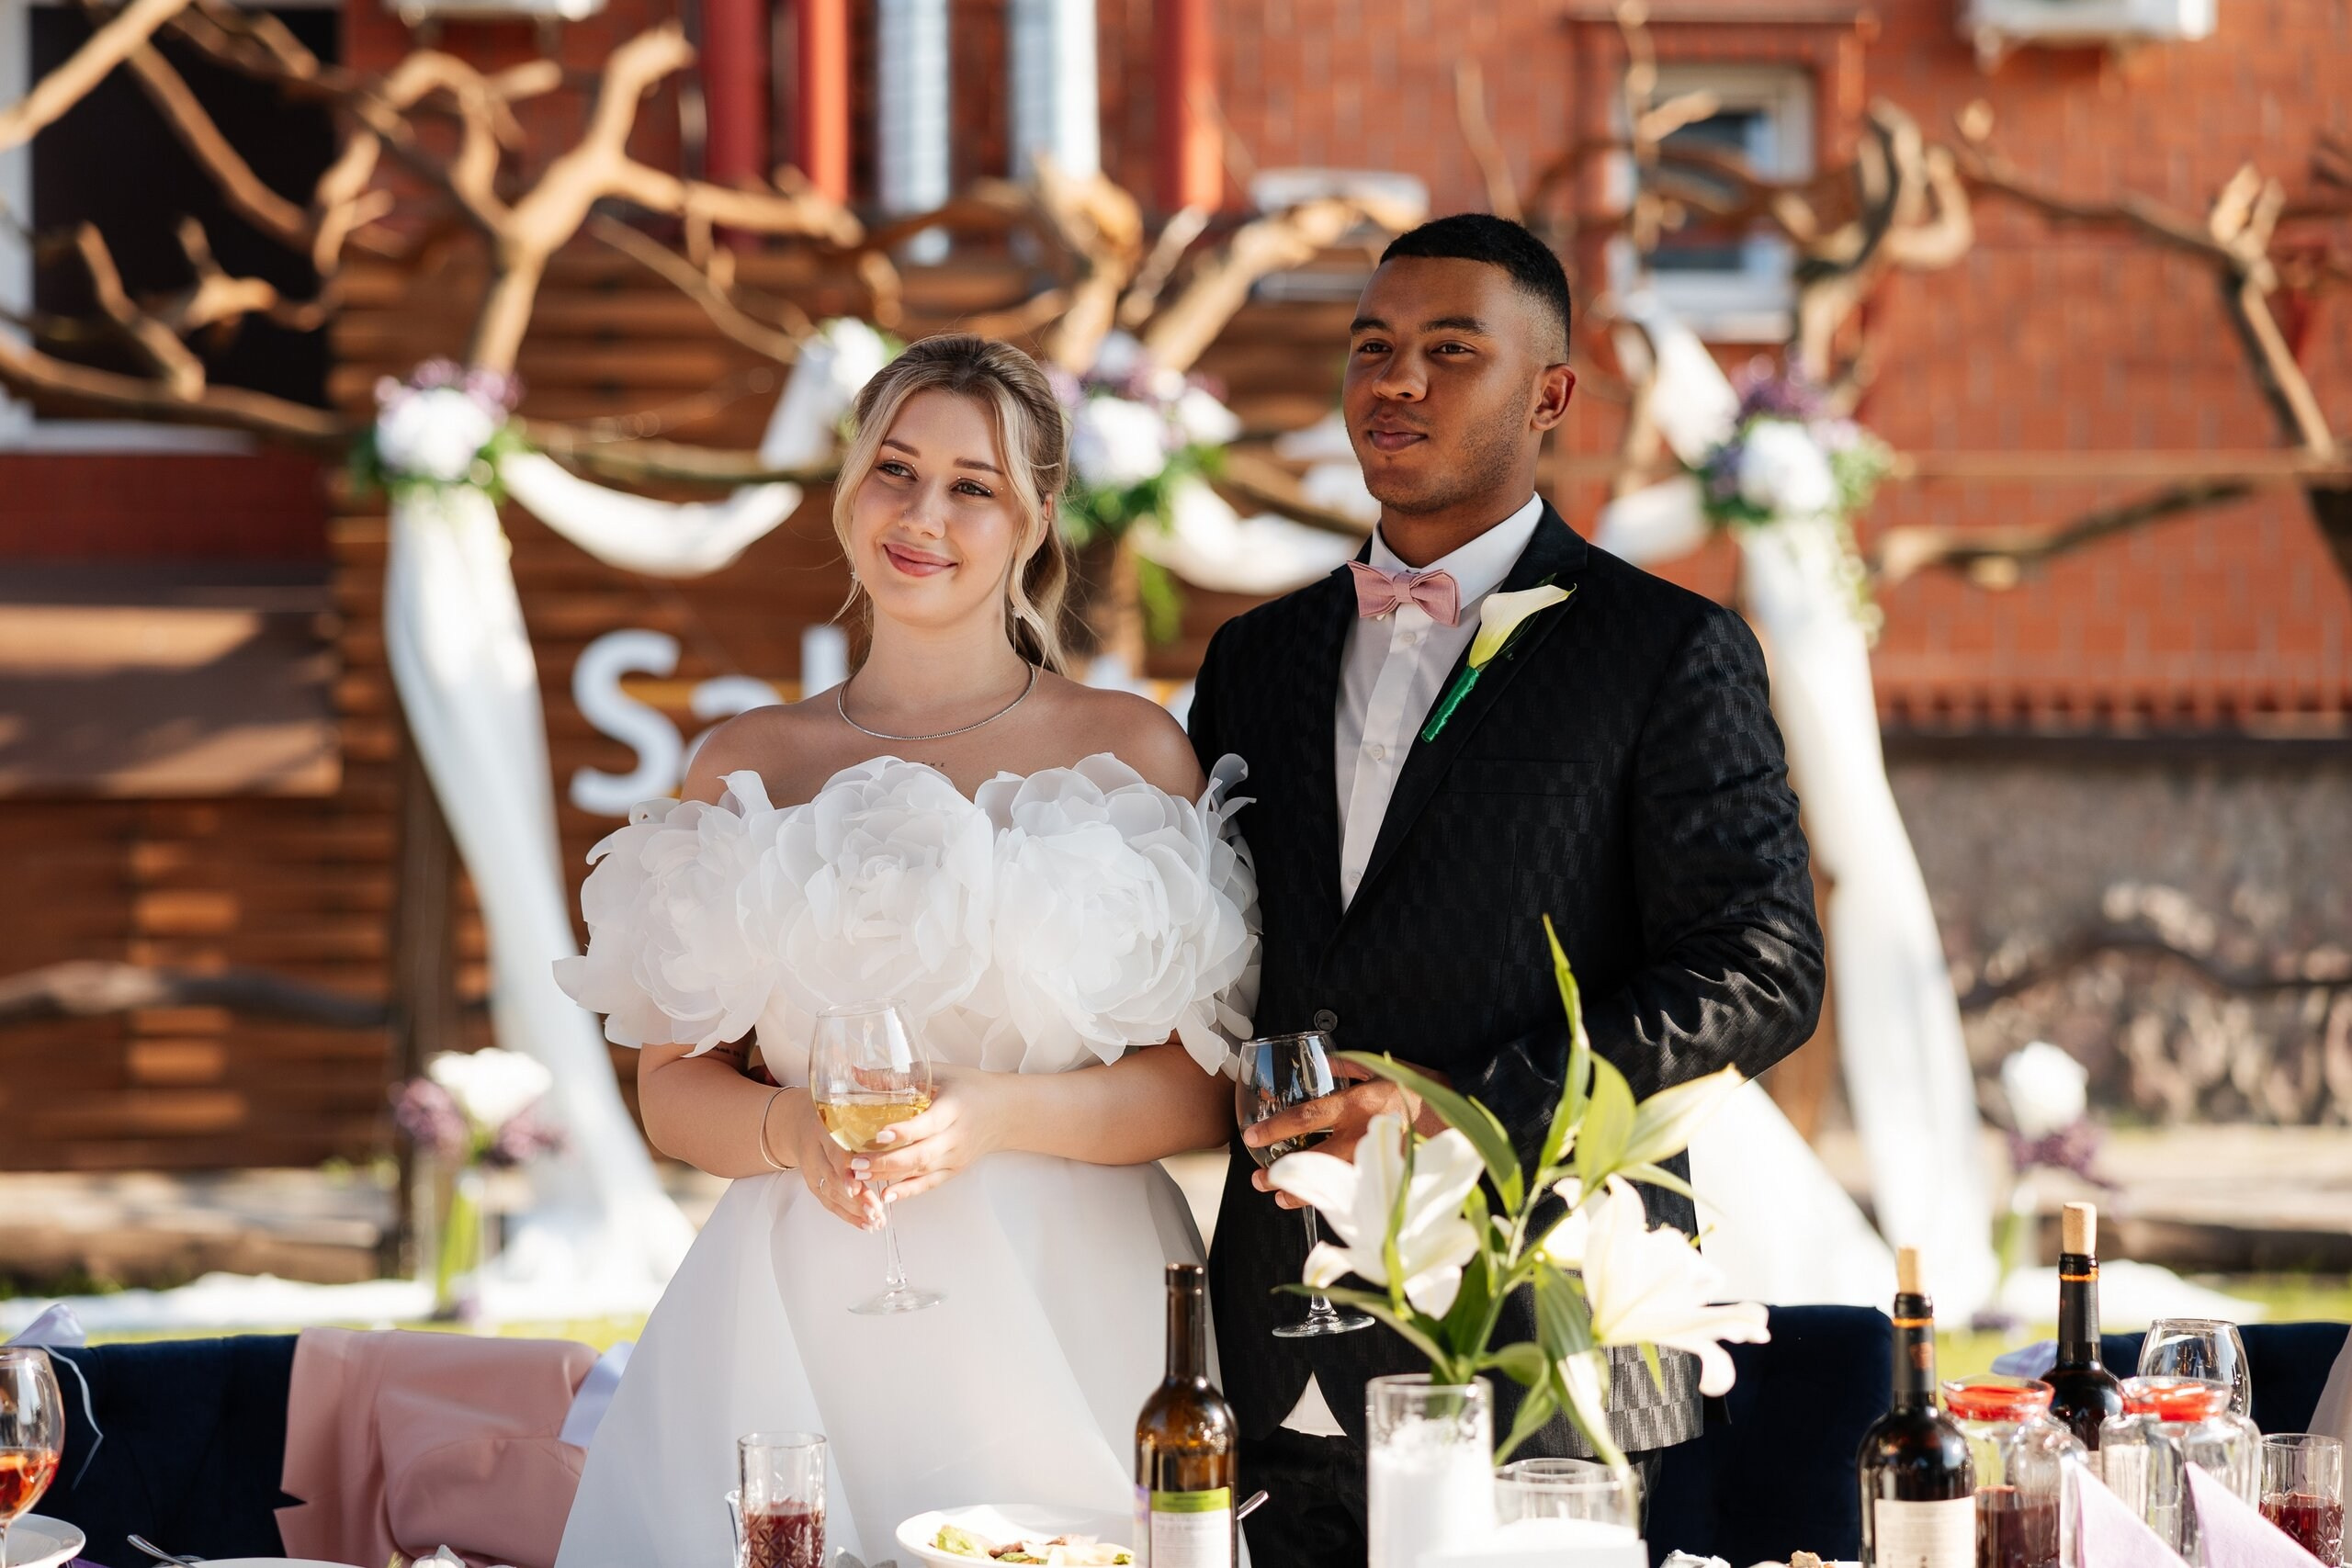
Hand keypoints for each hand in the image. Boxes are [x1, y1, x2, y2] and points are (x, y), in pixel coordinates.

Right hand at [775, 1089, 878, 1229]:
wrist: (796, 1122)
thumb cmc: (830, 1113)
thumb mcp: (843, 1104)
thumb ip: (868, 1109)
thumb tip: (900, 1125)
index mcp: (822, 1126)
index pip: (833, 1150)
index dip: (844, 1168)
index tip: (857, 1183)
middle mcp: (813, 1150)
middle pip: (832, 1177)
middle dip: (855, 1196)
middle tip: (876, 1208)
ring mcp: (811, 1170)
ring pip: (831, 1194)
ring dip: (854, 1210)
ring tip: (876, 1220)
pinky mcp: (814, 1184)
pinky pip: (829, 1203)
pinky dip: (848, 1216)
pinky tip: (866, 1224)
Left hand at [847, 1067, 1012, 1203]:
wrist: (1006, 1112)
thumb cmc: (972, 1087)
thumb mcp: (942, 1072)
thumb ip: (902, 1074)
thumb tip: (857, 1074)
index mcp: (954, 1108)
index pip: (928, 1124)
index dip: (903, 1131)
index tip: (878, 1135)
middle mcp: (956, 1137)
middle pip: (920, 1155)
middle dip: (886, 1162)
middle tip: (856, 1163)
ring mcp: (956, 1157)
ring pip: (921, 1171)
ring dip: (889, 1176)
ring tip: (859, 1177)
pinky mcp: (955, 1169)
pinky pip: (929, 1183)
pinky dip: (908, 1191)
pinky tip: (886, 1195)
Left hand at [1241, 1060, 1450, 1209]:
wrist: (1467, 1114)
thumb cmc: (1425, 1088)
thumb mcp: (1386, 1068)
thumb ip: (1352, 1066)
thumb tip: (1326, 1061)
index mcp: (1357, 1105)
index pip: (1306, 1118)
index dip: (1275, 1129)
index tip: (1250, 1137)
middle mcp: (1362, 1136)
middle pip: (1312, 1160)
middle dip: (1281, 1173)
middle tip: (1259, 1180)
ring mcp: (1376, 1162)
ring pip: (1330, 1183)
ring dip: (1303, 1193)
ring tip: (1281, 1198)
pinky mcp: (1391, 1179)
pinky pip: (1357, 1193)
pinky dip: (1337, 1200)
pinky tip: (1323, 1203)